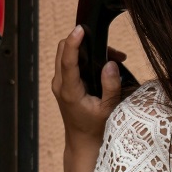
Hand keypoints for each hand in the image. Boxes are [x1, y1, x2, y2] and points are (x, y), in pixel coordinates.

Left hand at [51, 25, 123, 153]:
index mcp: (70, 91)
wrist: (82, 142)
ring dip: (85, 49)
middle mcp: (60, 84)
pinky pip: (69, 62)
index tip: (80, 29)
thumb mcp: (108, 109)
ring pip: (65, 54)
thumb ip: (111, 86)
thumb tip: (111, 63)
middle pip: (63, 51)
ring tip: (112, 56)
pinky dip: (83, 57)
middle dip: (83, 42)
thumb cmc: (96, 128)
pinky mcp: (63, 83)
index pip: (67, 60)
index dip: (73, 42)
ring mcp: (59, 83)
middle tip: (109, 48)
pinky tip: (103, 63)